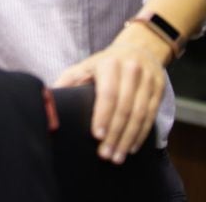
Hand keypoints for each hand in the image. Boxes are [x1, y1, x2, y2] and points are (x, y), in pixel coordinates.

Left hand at [52, 27, 169, 164]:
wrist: (139, 48)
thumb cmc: (105, 63)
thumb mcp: (85, 66)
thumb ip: (68, 81)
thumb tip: (46, 97)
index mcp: (110, 64)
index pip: (108, 94)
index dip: (103, 116)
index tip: (96, 136)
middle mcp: (131, 70)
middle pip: (124, 107)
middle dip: (115, 134)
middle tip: (105, 154)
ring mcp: (148, 79)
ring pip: (139, 114)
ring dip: (128, 138)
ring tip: (118, 156)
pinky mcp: (159, 88)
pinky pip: (151, 115)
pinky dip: (141, 133)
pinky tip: (132, 147)